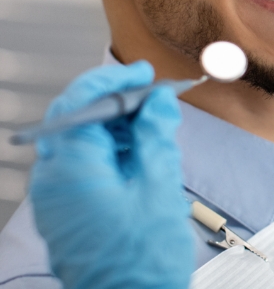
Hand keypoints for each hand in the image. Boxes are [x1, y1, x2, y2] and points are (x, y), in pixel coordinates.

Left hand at [29, 62, 193, 288]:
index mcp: (71, 170)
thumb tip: (157, 101)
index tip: (144, 73)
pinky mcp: (65, 210)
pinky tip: (140, 156)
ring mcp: (55, 197)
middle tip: (153, 99)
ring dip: (117, 127)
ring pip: (81, 140)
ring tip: (154, 132)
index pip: (81, 102)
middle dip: (117, 103)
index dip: (114, 79)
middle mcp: (53, 180)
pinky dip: (110, 151)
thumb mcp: (158, 188)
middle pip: (78, 118)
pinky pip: (82, 164)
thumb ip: (155, 136)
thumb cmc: (141, 262)